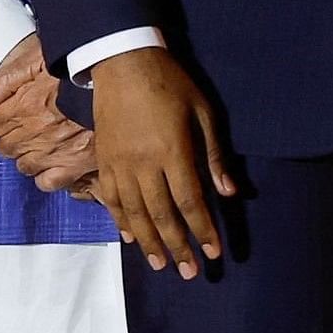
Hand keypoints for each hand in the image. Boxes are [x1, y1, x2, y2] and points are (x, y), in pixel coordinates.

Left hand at [0, 38, 96, 192]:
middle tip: (25, 126)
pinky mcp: (76, 164)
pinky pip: (48, 182)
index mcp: (26, 105)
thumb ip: (7, 80)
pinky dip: (46, 176)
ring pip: (24, 165)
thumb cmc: (81, 63)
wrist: (119, 75)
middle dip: (10, 137)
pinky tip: (52, 163)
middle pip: (5, 146)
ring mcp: (55, 151)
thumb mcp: (38, 56)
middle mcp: (37, 132)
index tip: (6, 114)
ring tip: (40, 143)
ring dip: (27, 155)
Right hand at [87, 48, 233, 277]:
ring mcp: (120, 163)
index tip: (213, 251)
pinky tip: (131, 238)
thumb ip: (214, 154)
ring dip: (150, 242)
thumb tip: (228, 192)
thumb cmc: (170, 83)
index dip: (202, 229)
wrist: (121, 60)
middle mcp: (144, 163)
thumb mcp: (202, 111)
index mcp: (172, 150)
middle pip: (162, 215)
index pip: (190, 201)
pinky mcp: (104, 159)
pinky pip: (112, 198)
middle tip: (190, 273)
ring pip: (135, 212)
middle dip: (178, 246)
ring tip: (162, 265)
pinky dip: (122, 221)